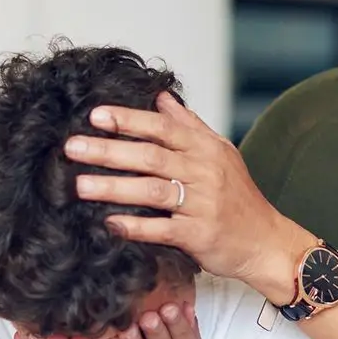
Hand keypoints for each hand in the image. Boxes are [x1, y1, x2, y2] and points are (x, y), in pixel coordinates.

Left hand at [64, 93, 313, 300]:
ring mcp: (203, 204)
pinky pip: (163, 229)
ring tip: (80, 185)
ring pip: (153, 190)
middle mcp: (205, 172)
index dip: (128, 120)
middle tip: (72, 147)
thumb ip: (189, 124)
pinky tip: (109, 224)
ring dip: (114, 187)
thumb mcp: (220, 153)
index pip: (162, 128)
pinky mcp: (199, 235)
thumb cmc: (238, 197)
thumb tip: (161, 97)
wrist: (266, 241)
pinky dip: (136, 226)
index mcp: (206, 149)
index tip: (95, 116)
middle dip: (108, 151)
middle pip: (150, 156)